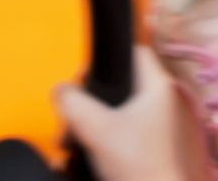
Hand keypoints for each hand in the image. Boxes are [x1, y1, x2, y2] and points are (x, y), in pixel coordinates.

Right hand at [54, 46, 196, 180]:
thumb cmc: (137, 164)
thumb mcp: (97, 128)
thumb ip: (73, 104)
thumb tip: (60, 90)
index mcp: (156, 88)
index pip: (134, 53)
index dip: (107, 57)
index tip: (84, 74)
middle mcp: (157, 104)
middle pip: (114, 85)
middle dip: (84, 101)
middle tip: (68, 115)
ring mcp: (150, 127)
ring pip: (109, 112)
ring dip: (84, 124)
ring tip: (66, 141)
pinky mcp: (141, 148)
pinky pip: (112, 133)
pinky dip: (94, 140)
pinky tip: (74, 154)